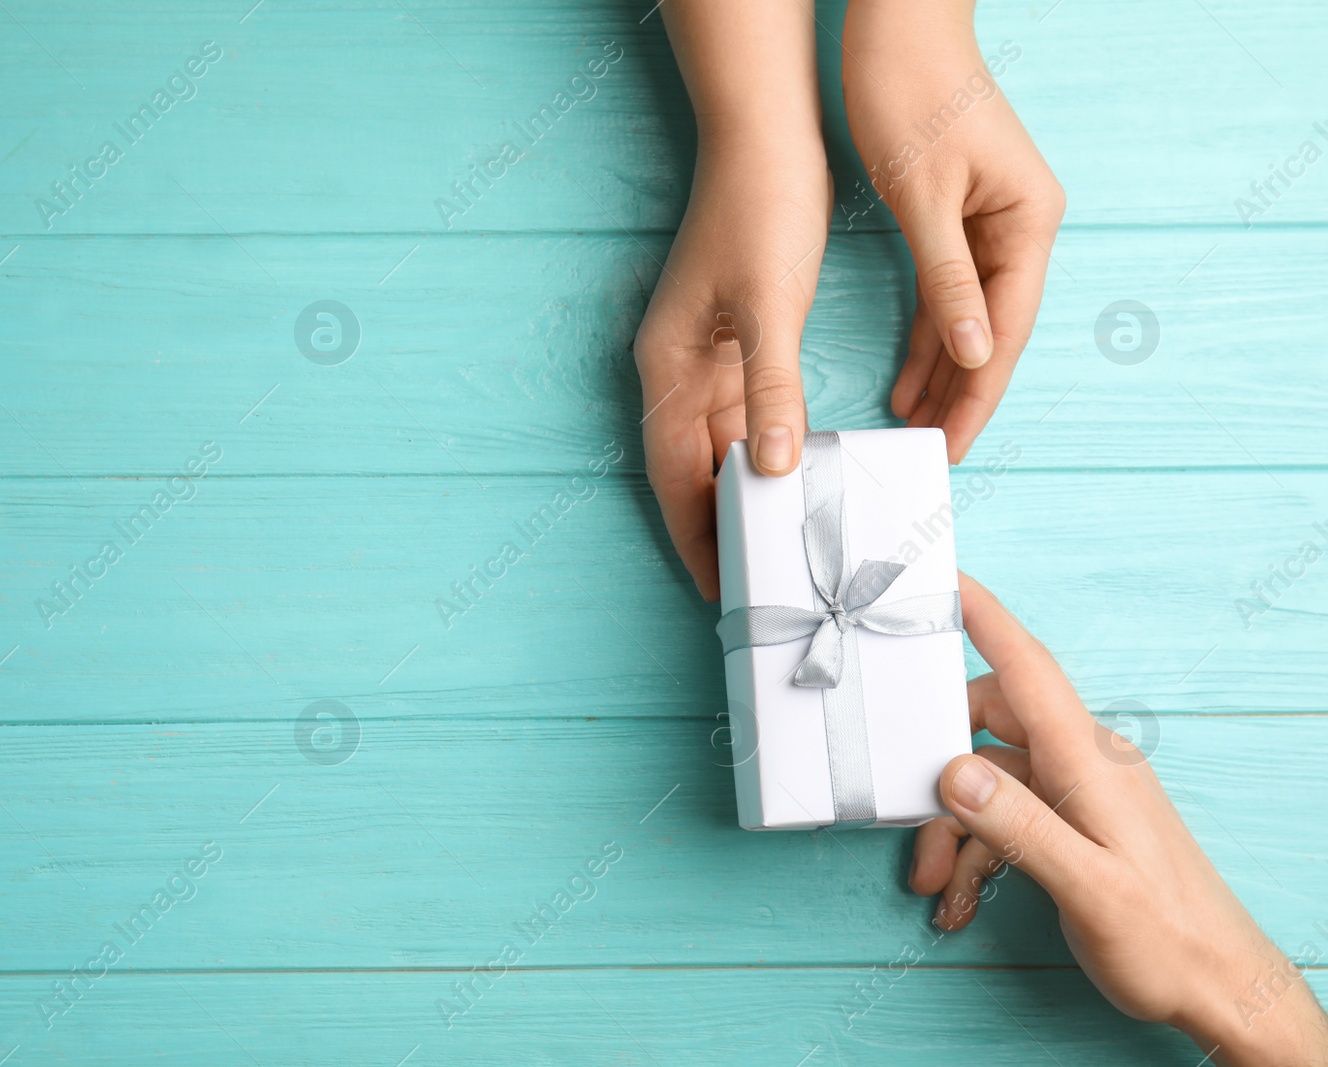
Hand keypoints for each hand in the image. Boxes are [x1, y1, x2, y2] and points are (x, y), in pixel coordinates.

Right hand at [638, 0, 827, 600]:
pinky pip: (746, 415)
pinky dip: (767, 450)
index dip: (693, 533)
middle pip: (692, 470)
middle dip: (720, 525)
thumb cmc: (760, 212)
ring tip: (781, 545)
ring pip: (720, 447)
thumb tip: (774, 467)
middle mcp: (678, 369)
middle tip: (760, 581)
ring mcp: (706, 357)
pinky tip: (795, 476)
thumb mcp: (768, 306)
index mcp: (668, 366)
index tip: (718, 587)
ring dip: (745, 492)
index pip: (673, 473)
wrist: (768, 136)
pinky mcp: (737, 342)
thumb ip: (771, 390)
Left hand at [842, 1, 1064, 462]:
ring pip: (969, 318)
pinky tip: (909, 376)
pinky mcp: (960, 220)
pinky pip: (947, 293)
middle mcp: (1022, 226)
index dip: (980, 391)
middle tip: (933, 450)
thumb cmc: (912, 95)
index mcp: (1029, 220)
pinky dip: (928, 335)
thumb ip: (948, 280)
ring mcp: (993, 224)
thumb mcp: (924, 195)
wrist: (897, 30)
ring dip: (943, 371)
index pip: (1007, 328)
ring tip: (914, 425)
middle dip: (964, 392)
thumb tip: (973, 352)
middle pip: (994, 331)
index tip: (954, 443)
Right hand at [910, 574, 1327, 1064]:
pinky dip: (975, 855)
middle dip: (936, 773)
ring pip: (988, 782)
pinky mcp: (1074, 825)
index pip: (1027, 668)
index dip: (984, 617)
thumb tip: (953, 771)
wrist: (1220, 988)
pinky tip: (961, 899)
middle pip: (987, 725)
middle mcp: (1082, 764)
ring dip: (952, 831)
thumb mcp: (1089, 888)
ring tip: (934, 885)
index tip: (944, 579)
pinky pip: (1006, 818)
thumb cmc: (1169, 941)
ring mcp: (1078, 794)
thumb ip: (1018, 825)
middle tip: (904, 820)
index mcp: (1089, 762)